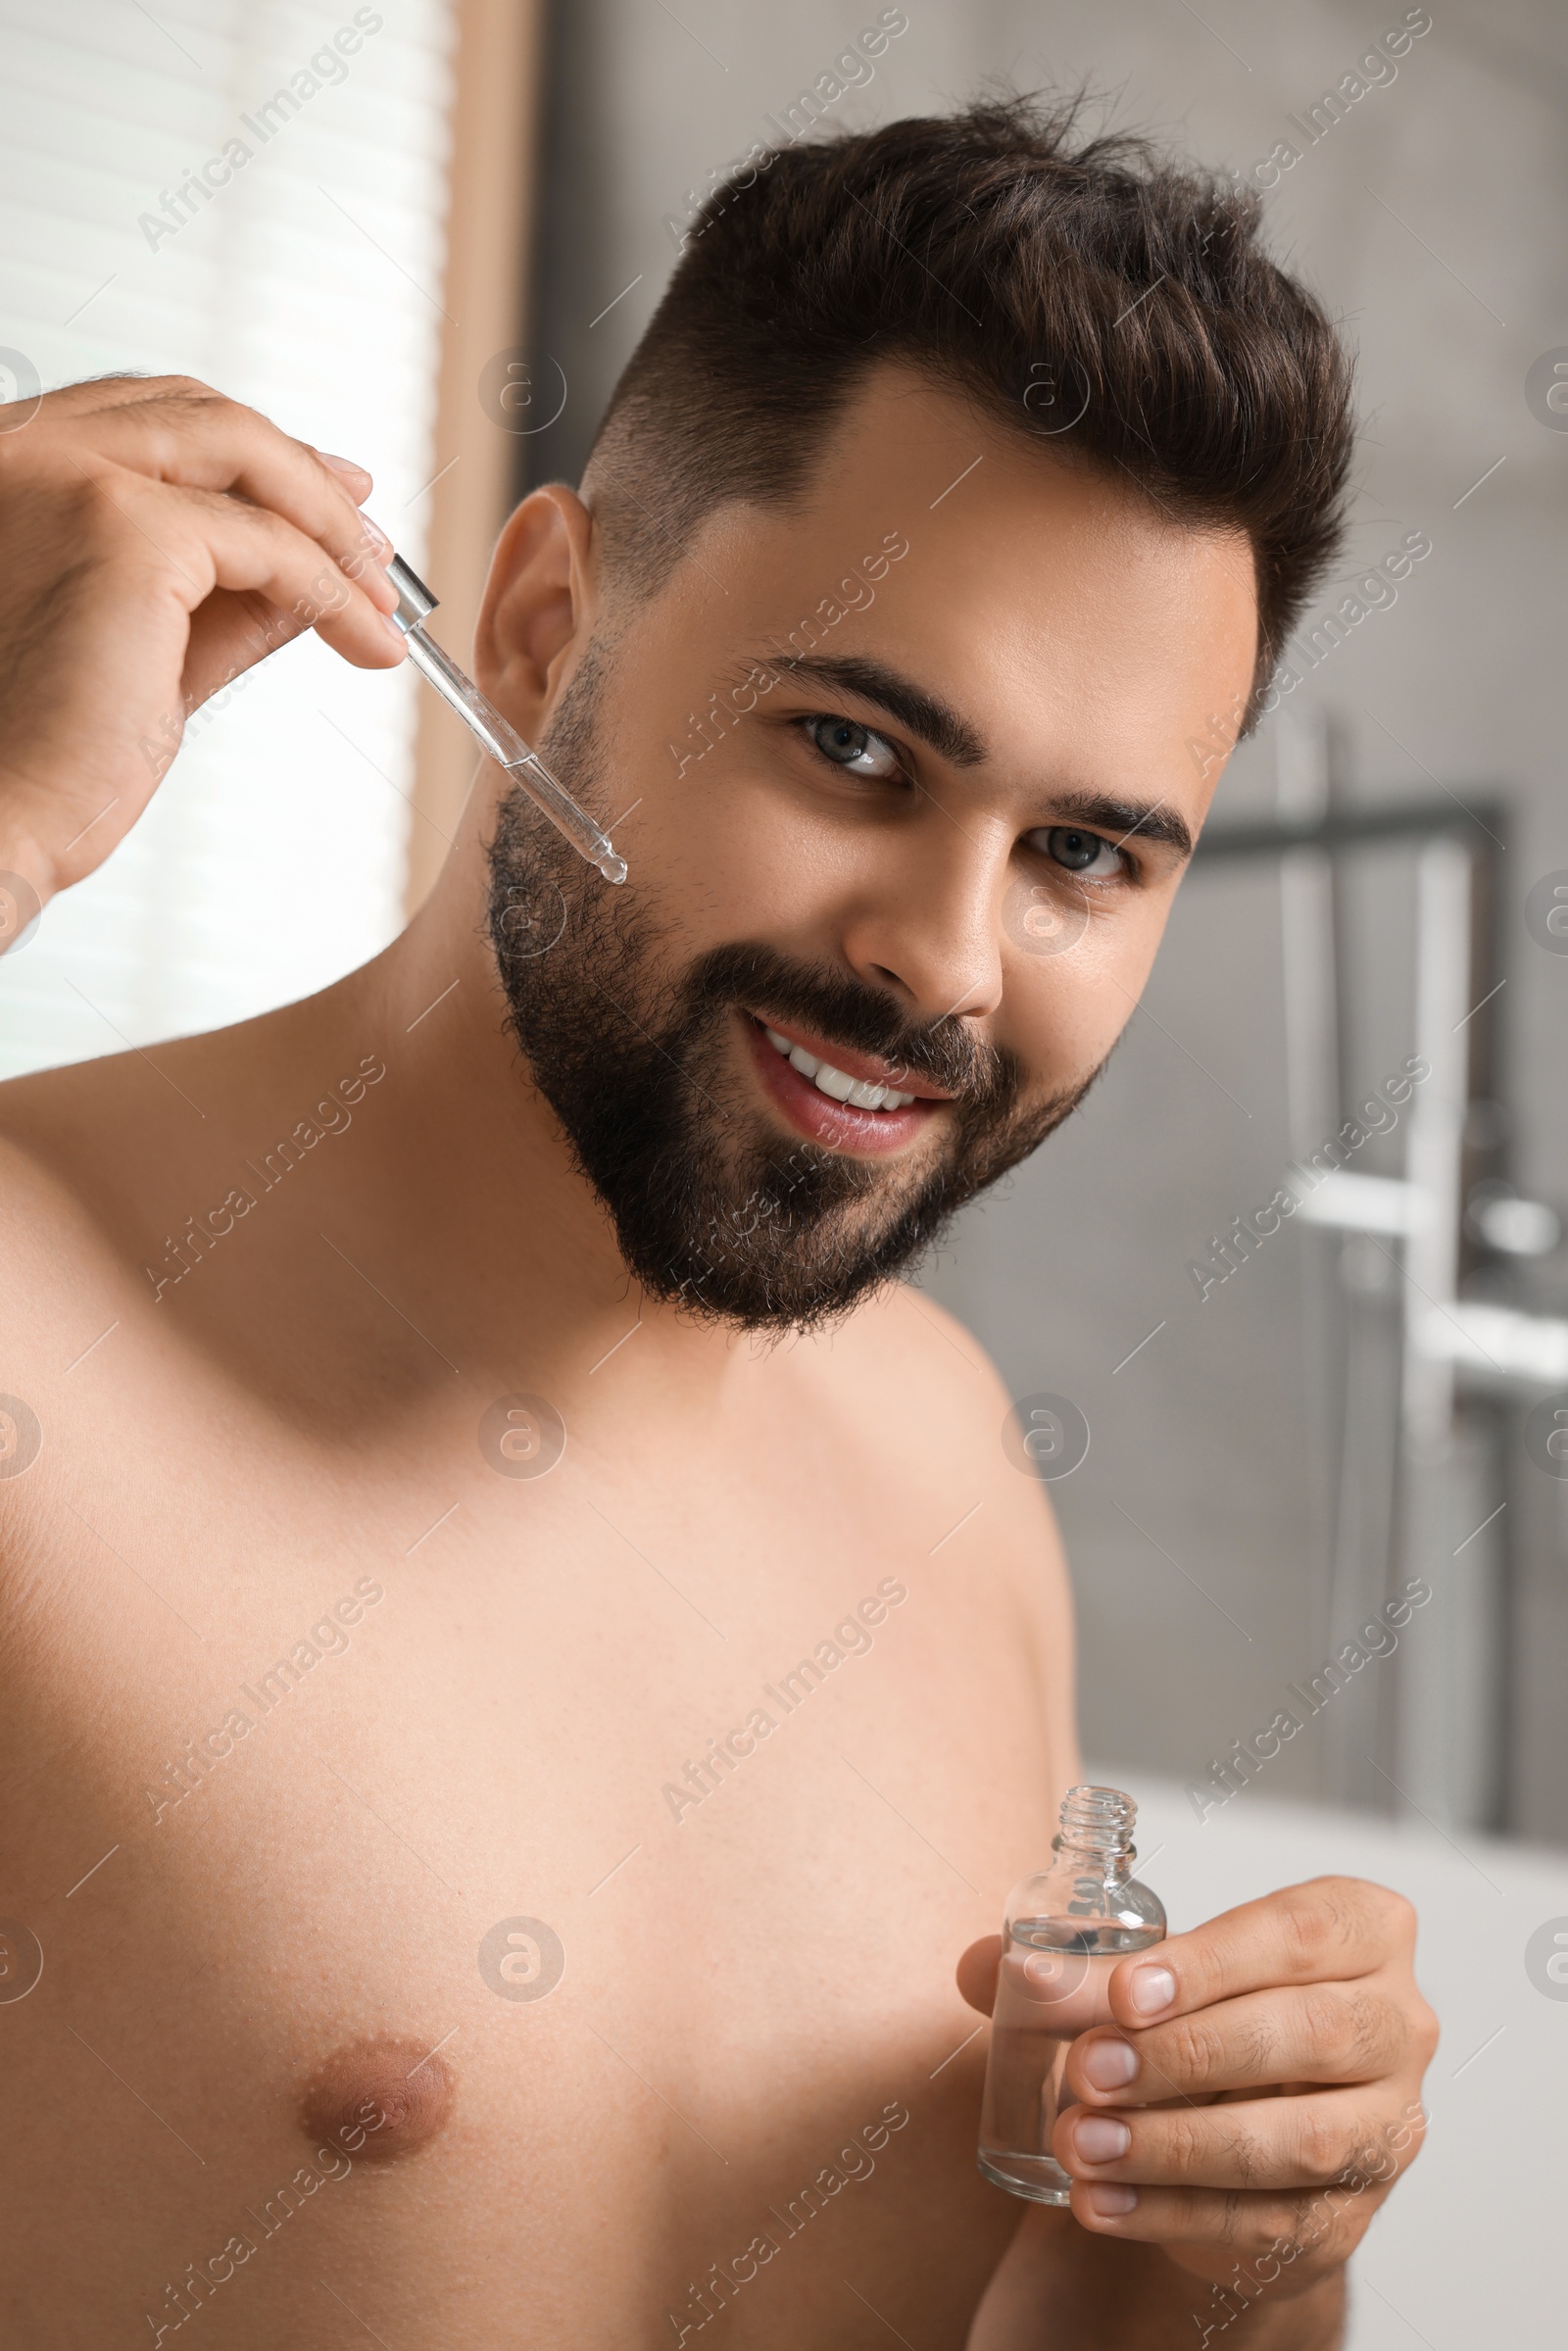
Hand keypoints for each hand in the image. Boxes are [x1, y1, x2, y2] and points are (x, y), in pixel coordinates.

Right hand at [0, 373, 403, 926]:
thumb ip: (221, 595)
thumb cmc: (37, 755)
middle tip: (371, 542)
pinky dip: (330, 590)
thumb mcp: (146, 646)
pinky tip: (363, 637)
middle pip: (201, 415)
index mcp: (8, 467)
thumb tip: (311, 569)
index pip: (150, 417)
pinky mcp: (127, 529)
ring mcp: (70, 476)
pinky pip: (269, 543)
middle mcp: (23, 449)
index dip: (253, 450)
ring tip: (380, 603)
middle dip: (304, 475)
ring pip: (246, 455)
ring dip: (331, 528)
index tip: (327, 493)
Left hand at [960, 1877, 1436, 2331]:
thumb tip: (990, 1968)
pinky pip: (1269, 2221)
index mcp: (1363, 1930)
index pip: (1300, 1933)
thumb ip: (1068, 1968)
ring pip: (1301, 2140)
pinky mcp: (1348, 2215)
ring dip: (1177, 2144)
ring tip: (1078, 2142)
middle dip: (1189, 2053)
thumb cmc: (1198, 2011)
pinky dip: (1173, 2212)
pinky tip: (1099, 2200)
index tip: (1126, 1993)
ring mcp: (1385, 2128)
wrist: (1237, 2118)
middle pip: (1312, 2034)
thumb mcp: (1147, 1973)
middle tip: (1088, 2069)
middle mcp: (1398, 2025)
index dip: (1212, 1963)